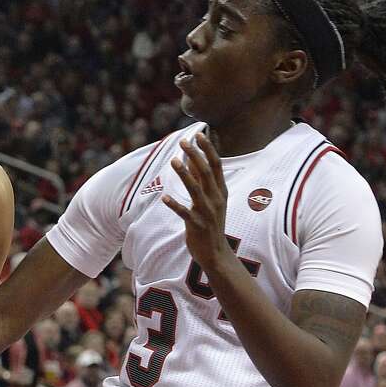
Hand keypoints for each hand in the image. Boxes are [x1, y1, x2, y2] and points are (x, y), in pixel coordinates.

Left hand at [162, 133, 230, 270]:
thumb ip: (203, 181)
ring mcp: (207, 212)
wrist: (215, 252)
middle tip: (183, 141)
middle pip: (206, 172)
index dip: (208, 150)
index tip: (199, 135)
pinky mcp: (197, 225)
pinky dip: (175, 205)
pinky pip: (185, 213)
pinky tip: (164, 198)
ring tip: (174, 161)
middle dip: (195, 156)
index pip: (216, 165)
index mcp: (221, 191)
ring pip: (195, 190)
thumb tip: (192, 160)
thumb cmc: (210, 222)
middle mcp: (216, 199)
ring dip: (184, 174)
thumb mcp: (211, 200)